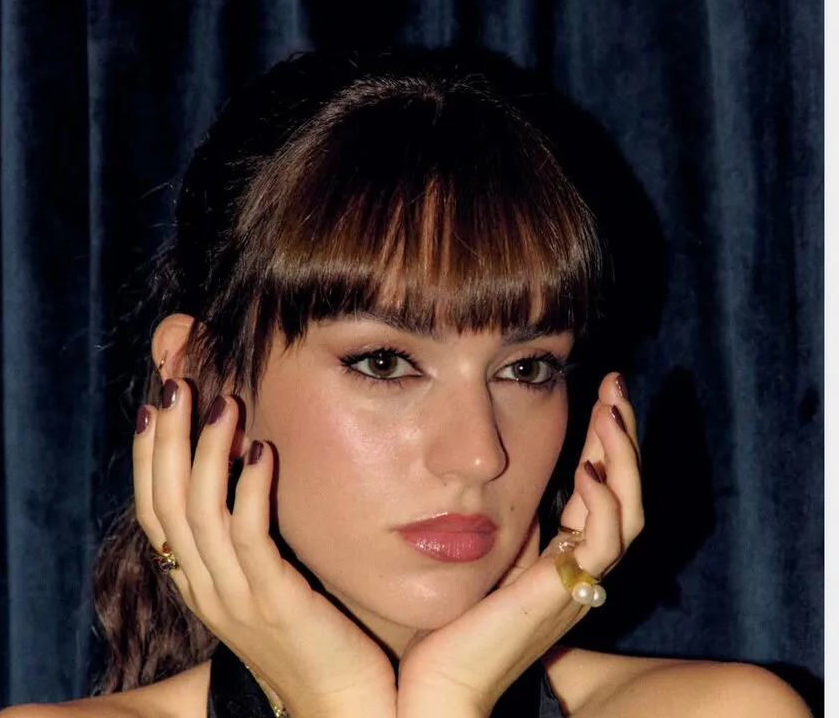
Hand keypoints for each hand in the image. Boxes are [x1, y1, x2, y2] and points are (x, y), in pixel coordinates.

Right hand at [133, 379, 396, 717]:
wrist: (337, 706)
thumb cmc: (308, 636)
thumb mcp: (261, 580)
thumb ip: (243, 533)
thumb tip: (243, 465)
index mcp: (195, 583)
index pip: (154, 512)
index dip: (147, 457)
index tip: (152, 405)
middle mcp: (204, 589)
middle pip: (167, 505)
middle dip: (165, 441)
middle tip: (175, 385)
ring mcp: (236, 598)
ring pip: (201, 515)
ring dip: (207, 452)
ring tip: (224, 402)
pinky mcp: (274, 603)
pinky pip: (250, 539)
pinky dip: (250, 491)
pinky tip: (261, 451)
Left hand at [396, 372, 642, 717]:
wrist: (438, 681)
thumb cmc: (453, 617)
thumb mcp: (491, 547)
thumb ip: (514, 516)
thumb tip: (516, 469)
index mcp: (565, 553)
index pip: (602, 486)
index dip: (605, 438)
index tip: (600, 390)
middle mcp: (581, 568)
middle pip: (626, 494)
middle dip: (623, 435)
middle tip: (616, 384)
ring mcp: (577, 584)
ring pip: (627, 515)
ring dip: (622, 460)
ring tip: (609, 412)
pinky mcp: (559, 596)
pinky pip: (602, 546)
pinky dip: (603, 505)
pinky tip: (587, 471)